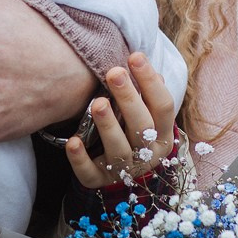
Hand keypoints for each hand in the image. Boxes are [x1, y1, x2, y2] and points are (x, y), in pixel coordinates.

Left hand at [65, 52, 179, 189]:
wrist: (118, 169)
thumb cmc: (131, 128)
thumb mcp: (144, 111)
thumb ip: (144, 90)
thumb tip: (141, 61)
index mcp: (163, 134)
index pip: (164, 106)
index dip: (151, 81)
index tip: (135, 56)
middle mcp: (148, 154)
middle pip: (142, 127)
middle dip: (128, 98)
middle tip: (114, 72)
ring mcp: (124, 170)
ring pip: (119, 150)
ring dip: (108, 126)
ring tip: (98, 103)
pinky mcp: (99, 180)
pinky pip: (90, 173)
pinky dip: (80, 159)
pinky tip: (73, 141)